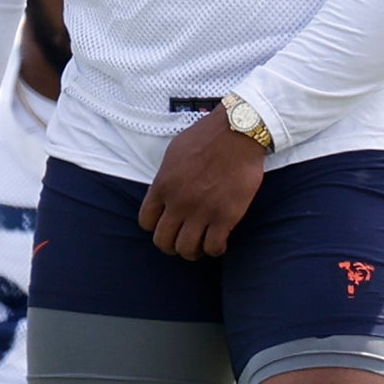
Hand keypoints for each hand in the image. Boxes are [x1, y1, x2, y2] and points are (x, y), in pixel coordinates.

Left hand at [139, 111, 268, 258]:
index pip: (146, 222)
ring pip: (186, 249)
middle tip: (182, 242)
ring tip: (200, 246)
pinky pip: (213, 247)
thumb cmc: (207, 136)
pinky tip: (219, 243)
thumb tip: (163, 192)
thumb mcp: (173, 152)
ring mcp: (201, 211)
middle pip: (163, 241)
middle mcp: (178, 202)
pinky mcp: (225, 216)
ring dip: (192, 252)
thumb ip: (165, 177)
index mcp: (163, 185)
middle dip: (171, 245)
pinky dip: (215, 250)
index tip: (167, 225)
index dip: (156, 228)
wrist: (238, 132)